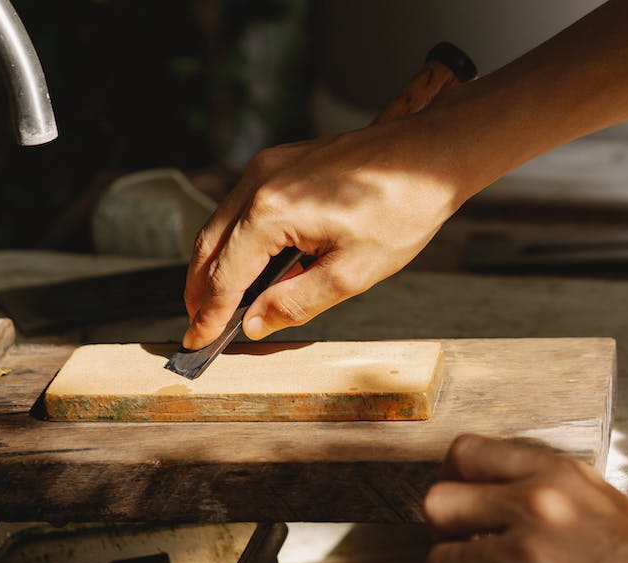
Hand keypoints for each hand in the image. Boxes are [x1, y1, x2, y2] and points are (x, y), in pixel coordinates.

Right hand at [181, 112, 471, 348]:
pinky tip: (246, 265)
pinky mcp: (280, 161)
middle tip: (200, 328)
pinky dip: (234, 240)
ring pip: (220, 224)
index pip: (224, 276)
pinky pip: (241, 206)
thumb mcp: (352, 273)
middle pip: (209, 247)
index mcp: (272, 212)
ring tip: (216, 303)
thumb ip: (295, 302)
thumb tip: (253, 324)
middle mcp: (259, 182)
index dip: (209, 315)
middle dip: (199, 292)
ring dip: (214, 265)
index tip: (197, 342)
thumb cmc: (402, 209)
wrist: (430, 155)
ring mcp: (267, 166)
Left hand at [424, 434, 627, 562]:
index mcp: (555, 473)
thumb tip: (474, 489)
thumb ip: (536, 483)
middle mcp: (536, 508)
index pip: (463, 452)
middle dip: (451, 535)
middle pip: (436, 505)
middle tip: (477, 555)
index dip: (457, 482)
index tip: (466, 506)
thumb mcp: (595, 496)